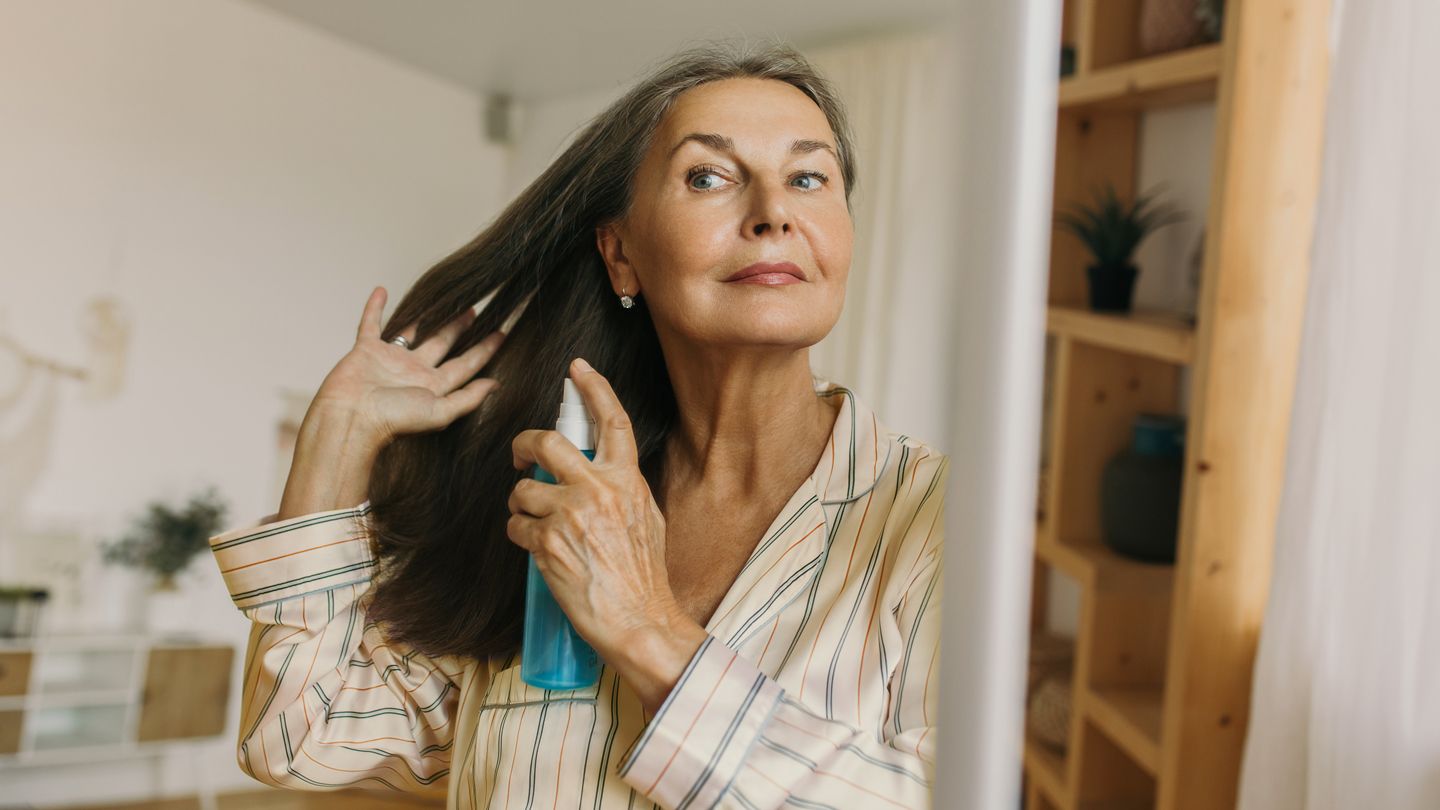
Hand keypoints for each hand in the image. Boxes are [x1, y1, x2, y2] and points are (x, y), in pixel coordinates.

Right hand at [312, 286, 505, 445]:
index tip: (502, 334)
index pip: (465, 365)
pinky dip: (375, 308)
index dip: (484, 350)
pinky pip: (371, 323)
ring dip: (426, 317)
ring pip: (412, 331)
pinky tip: (382, 291)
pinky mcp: (366, 350)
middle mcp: (414, 372)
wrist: (351, 417)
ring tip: (442, 300)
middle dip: (459, 329)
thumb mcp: (440, 412)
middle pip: (443, 344)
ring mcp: (390, 360)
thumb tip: (496, 384)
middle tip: (476, 311)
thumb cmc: (394, 420)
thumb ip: (468, 398)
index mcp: (433, 387)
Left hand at [506, 357, 705, 710]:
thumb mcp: (647, 519)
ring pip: (523, 490)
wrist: (638, 620)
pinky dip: (519, 536)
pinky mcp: (546, 543)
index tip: (577, 369)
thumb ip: (622, 490)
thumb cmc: (642, 577)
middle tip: (518, 456)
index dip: (593, 389)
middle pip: (546, 442)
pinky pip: (515, 526)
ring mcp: (570, 515)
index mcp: (627, 481)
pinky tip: (536, 551)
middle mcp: (599, 490)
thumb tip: (598, 473)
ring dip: (521, 507)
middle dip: (523, 443)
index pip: (612, 422)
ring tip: (537, 527)